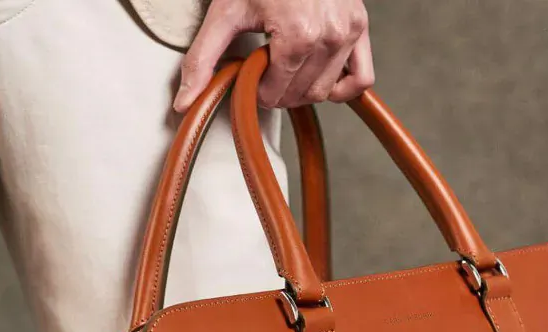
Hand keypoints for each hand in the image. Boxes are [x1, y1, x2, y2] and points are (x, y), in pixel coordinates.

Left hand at [174, 0, 373, 111]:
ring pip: (326, 91)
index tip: (251, 73)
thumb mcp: (225, 13)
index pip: (277, 92)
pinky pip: (362, 78)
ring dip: (304, 89)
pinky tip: (317, 76)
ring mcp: (349, 31)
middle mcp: (329, 36)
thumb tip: (185, 102)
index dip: (258, 89)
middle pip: (301, 95)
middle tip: (266, 69)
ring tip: (287, 64)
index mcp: (298, 35)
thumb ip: (202, 59)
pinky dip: (341, 87)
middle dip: (279, 90)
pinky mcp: (361, 27)